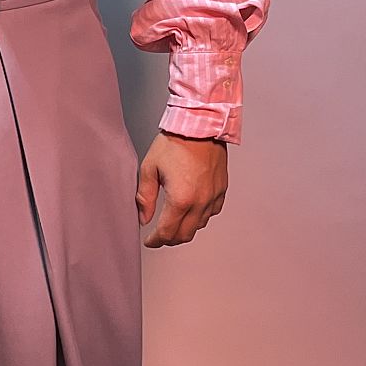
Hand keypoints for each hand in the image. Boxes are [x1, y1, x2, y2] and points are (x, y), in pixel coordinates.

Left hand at [136, 131, 227, 247]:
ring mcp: (213, 197)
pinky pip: (211, 212)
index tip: (149, 241)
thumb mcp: (150, 167)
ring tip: (173, 222)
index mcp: (180, 199)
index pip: (167, 233)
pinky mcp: (221, 190)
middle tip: (159, 236)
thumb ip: (145, 196)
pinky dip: (200, 216)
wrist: (200, 125)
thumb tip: (143, 217)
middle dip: (169, 239)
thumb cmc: (175, 142)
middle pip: (184, 235)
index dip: (155, 240)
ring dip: (185, 228)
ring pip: (199, 226)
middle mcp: (200, 202)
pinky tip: (191, 209)